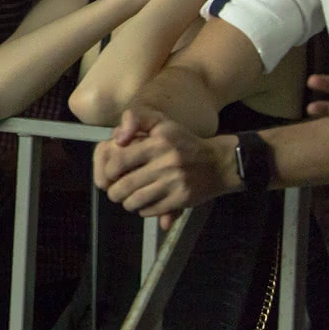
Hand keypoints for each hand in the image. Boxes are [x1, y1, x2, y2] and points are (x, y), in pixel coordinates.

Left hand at [93, 107, 235, 228]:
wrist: (219, 163)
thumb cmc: (183, 141)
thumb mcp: (161, 122)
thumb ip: (135, 119)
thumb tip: (117, 139)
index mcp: (157, 143)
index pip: (119, 161)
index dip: (109, 170)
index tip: (111, 173)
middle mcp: (166, 163)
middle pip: (124, 186)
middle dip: (114, 192)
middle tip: (115, 191)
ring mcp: (175, 183)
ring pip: (136, 201)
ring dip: (127, 203)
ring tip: (127, 199)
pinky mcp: (182, 199)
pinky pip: (152, 210)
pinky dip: (143, 210)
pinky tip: (144, 204)